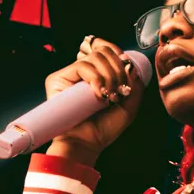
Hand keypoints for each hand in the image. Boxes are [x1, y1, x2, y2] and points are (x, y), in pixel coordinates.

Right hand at [44, 36, 144, 164]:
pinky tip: (98, 94)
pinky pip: (82, 66)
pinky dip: (96, 78)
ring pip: (95, 57)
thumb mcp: (129, 106)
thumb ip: (134, 84)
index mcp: (97, 74)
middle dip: (118, 69)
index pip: (106, 50)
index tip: (126, 67)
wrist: (87, 143)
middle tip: (119, 90)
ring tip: (109, 96)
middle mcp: (82, 72)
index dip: (118, 53)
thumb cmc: (104, 128)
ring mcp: (70, 74)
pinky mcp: (58, 78)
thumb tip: (129, 63)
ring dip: (109, 76)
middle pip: (103, 51)